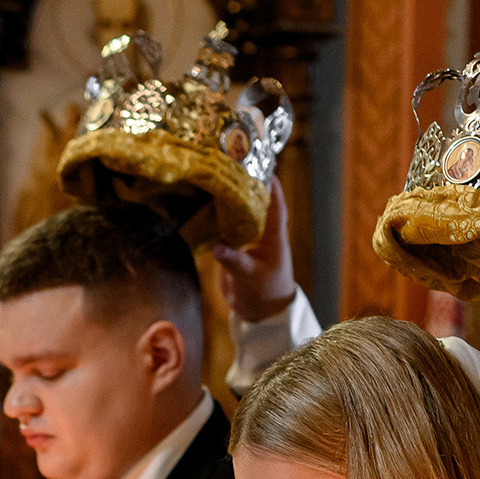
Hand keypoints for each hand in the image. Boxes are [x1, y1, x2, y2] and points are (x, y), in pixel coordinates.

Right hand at [210, 178, 298, 322]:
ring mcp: (248, 241)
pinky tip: (203, 207)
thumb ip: (234, 262)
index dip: (272, 187)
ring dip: (230, 200)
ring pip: (239, 215)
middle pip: (256, 204)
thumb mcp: (251, 277)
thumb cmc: (265, 293)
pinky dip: (215, 220)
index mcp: (274, 237)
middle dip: (248, 186)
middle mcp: (262, 234)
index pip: (276, 206)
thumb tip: (217, 247)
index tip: (265, 168)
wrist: (259, 312)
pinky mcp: (234, 249)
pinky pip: (225, 230)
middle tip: (234, 166)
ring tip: (216, 180)